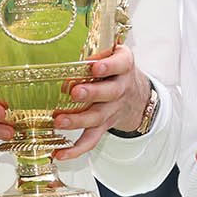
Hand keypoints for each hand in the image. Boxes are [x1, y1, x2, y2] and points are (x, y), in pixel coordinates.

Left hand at [53, 45, 150, 160]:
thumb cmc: (116, 69)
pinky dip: (76, 149)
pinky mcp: (104, 126)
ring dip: (78, 120)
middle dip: (92, 93)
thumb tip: (62, 42)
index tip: (95, 67)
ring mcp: (112, 109)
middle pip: (109, 93)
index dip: (109, 66)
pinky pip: (92, 139)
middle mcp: (120, 89)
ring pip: (98, 117)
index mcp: (123, 66)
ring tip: (59, 121)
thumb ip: (97, 48)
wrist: (136, 95)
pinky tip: (60, 153)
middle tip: (74, 93)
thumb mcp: (114, 53)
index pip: (120, 64)